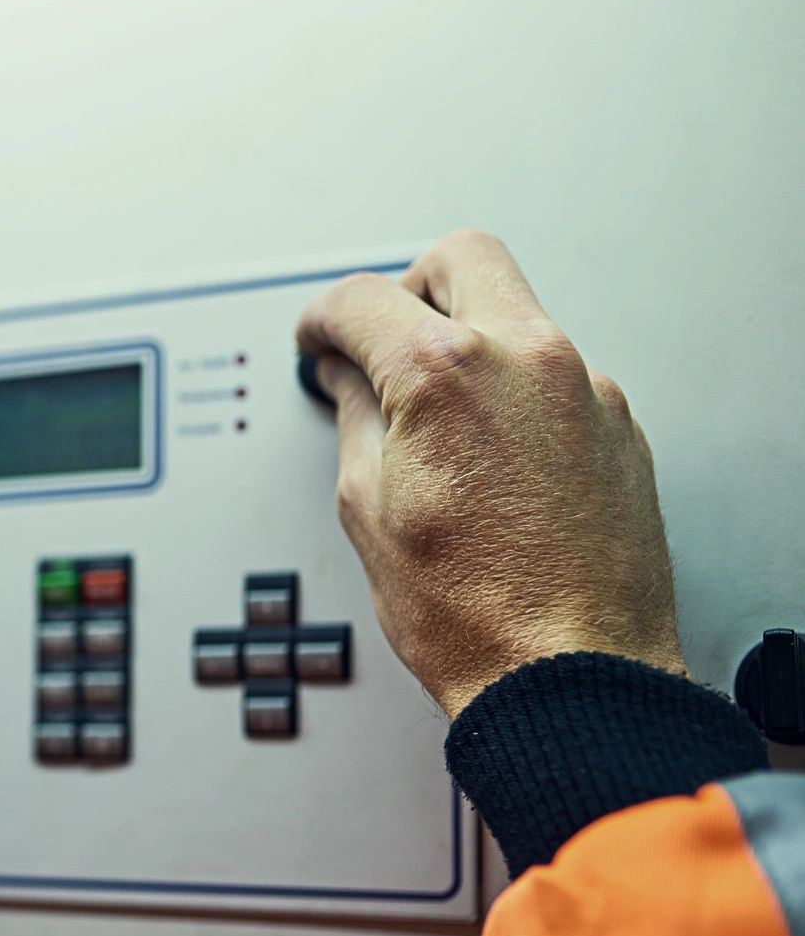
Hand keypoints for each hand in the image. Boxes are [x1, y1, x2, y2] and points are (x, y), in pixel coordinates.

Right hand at [296, 230, 687, 718]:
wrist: (570, 676)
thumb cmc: (473, 615)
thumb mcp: (367, 508)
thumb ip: (355, 417)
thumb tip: (348, 379)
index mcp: (445, 372)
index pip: (360, 299)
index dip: (321, 320)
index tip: (317, 343)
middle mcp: (526, 359)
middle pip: (460, 259)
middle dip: (405, 289)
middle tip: (378, 341)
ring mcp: (584, 389)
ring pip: (515, 313)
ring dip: (465, 340)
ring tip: (430, 412)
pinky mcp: (618, 426)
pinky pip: (554, 372)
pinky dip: (511, 389)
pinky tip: (484, 451)